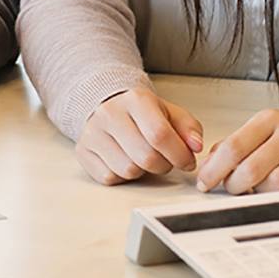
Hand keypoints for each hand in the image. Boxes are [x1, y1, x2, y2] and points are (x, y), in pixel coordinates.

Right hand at [76, 87, 203, 185]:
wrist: (105, 105)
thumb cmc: (140, 113)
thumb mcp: (169, 113)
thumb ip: (188, 128)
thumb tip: (196, 145)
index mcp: (135, 100)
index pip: (160, 135)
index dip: (179, 154)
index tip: (187, 161)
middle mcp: (109, 114)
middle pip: (145, 157)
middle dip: (163, 165)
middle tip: (165, 160)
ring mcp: (92, 133)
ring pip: (127, 170)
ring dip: (142, 171)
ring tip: (143, 158)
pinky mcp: (82, 151)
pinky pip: (109, 177)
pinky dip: (122, 176)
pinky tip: (125, 160)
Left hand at [196, 104, 278, 198]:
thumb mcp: (263, 127)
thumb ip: (236, 143)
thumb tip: (209, 163)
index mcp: (269, 119)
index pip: (234, 147)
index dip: (214, 169)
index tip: (205, 183)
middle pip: (253, 169)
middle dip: (235, 185)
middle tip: (232, 189)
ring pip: (278, 184)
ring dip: (262, 193)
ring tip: (259, 188)